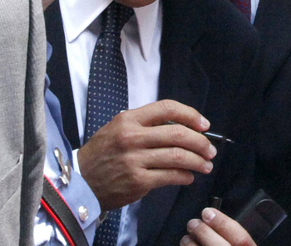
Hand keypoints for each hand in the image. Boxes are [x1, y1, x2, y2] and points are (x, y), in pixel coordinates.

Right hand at [78, 99, 216, 210]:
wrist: (80, 181)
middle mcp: (132, 138)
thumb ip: (147, 124)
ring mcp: (135, 160)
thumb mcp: (118, 128)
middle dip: (201, 142)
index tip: (204, 125)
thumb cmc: (104, 153)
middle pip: (178, 134)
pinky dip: (185, 176)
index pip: (167, 108)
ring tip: (206, 165)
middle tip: (210, 150)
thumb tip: (184, 127)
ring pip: (178, 156)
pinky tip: (189, 176)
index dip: (191, 115)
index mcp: (129, 119)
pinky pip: (170, 176)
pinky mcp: (138, 181)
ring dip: (198, 161)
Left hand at [181, 208, 256, 245]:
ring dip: (191, 245)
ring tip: (186, 238)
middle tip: (192, 223)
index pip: (241, 238)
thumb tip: (214, 220)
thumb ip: (234, 236)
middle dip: (204, 232)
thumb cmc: (233, 245)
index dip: (223, 223)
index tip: (208, 212)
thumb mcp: (241, 243)